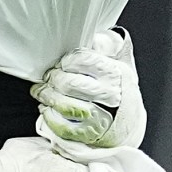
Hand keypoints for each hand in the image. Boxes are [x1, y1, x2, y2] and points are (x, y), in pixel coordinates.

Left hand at [33, 28, 147, 153]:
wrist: (129, 121)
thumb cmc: (119, 87)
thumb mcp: (120, 62)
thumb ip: (107, 45)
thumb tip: (92, 36)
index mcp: (114, 73)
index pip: (82, 60)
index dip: (64, 62)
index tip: (60, 64)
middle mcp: (109, 95)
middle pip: (70, 84)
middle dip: (52, 79)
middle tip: (47, 78)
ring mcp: (100, 117)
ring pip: (65, 105)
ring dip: (48, 97)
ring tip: (41, 92)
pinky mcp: (90, 134)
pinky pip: (63, 127)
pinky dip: (50, 117)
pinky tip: (47, 109)